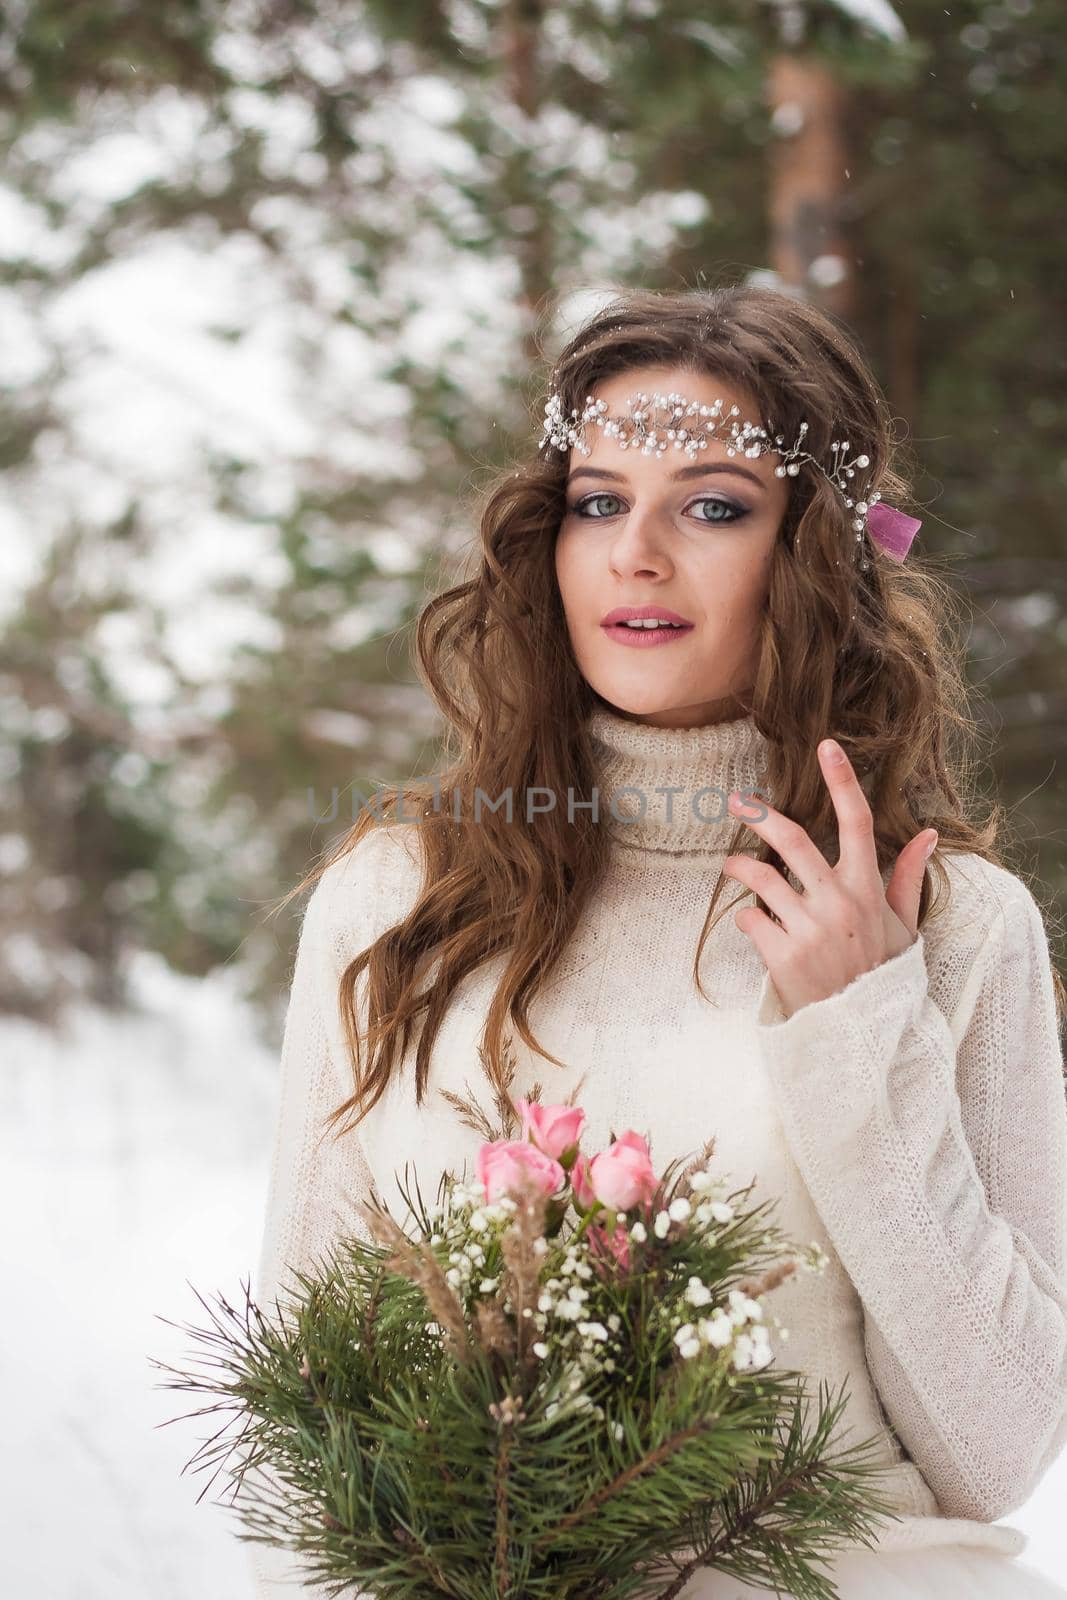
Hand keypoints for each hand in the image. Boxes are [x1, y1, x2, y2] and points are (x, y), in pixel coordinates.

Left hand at [722, 738, 936, 1020]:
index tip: (827, 746)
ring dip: (739, 869)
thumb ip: (906, 877)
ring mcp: (809, 928)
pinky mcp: (782, 955)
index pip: (857, 823)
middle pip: (793, 840)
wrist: (861, 1032)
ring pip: (761, 878)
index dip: (842, 782)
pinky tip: (751, 923)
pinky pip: (749, 919)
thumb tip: (927, 834)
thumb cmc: (881, 973)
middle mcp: (838, 902)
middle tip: (736, 802)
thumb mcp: (901, 926)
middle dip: (760, 815)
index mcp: (867, 889)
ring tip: (731, 867)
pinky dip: (745, 918)